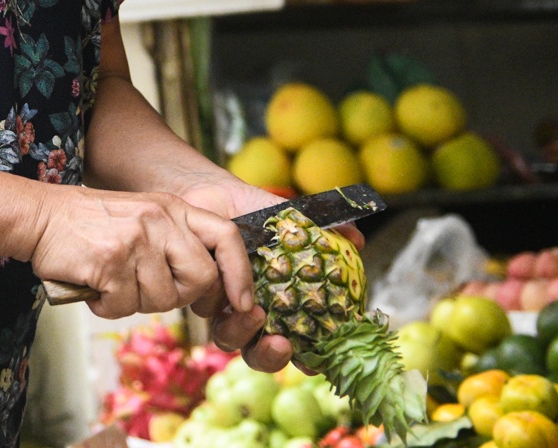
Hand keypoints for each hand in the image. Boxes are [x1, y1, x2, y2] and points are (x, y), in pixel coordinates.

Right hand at [30, 187, 258, 322]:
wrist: (40, 216)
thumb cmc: (91, 224)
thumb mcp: (144, 216)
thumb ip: (176, 241)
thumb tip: (209, 287)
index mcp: (172, 209)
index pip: (227, 237)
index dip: (240, 274)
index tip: (241, 303)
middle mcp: (159, 221)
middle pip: (200, 280)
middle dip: (177, 296)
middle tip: (143, 286)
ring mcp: (136, 240)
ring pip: (161, 300)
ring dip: (134, 301)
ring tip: (110, 280)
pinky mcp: (110, 262)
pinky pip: (124, 306)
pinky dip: (106, 305)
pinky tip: (93, 284)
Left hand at [169, 170, 366, 372]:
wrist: (216, 196)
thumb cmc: (258, 213)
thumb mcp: (295, 219)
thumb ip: (326, 230)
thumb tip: (357, 239)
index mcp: (283, 307)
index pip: (298, 345)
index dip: (306, 359)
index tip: (313, 362)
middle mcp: (253, 313)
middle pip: (261, 354)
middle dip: (270, 356)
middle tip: (281, 343)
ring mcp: (225, 306)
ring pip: (230, 337)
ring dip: (242, 332)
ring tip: (252, 310)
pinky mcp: (199, 293)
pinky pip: (206, 309)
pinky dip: (216, 303)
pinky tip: (224, 284)